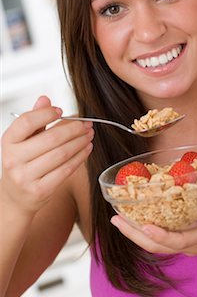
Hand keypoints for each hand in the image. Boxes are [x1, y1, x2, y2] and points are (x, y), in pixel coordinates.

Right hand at [1, 96, 93, 216]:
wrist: (15, 197)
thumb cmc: (22, 163)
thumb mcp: (23, 140)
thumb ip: (34, 120)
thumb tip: (45, 99)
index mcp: (8, 141)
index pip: (27, 122)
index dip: (46, 113)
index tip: (62, 111)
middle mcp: (13, 159)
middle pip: (51, 138)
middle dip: (73, 129)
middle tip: (86, 124)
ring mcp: (25, 177)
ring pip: (61, 154)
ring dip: (80, 142)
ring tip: (89, 135)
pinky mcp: (40, 190)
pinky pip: (65, 170)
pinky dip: (80, 157)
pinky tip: (86, 149)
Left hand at [110, 172, 196, 258]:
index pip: (179, 241)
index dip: (161, 235)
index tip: (144, 226)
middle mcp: (193, 245)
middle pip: (159, 246)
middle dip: (136, 235)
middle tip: (116, 219)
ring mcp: (189, 246)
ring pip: (158, 246)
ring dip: (137, 234)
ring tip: (118, 220)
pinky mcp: (188, 242)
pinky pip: (163, 241)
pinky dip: (147, 232)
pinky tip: (136, 220)